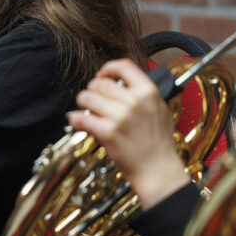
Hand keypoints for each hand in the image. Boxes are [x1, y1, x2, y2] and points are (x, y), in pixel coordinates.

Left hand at [67, 58, 189, 209]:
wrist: (158, 169)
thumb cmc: (159, 143)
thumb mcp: (161, 109)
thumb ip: (144, 94)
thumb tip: (124, 83)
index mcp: (148, 92)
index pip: (123, 66)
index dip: (107, 68)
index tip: (102, 76)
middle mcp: (134, 101)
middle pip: (100, 83)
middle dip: (91, 90)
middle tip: (92, 100)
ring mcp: (120, 116)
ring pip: (86, 97)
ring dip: (82, 103)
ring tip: (86, 111)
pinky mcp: (108, 132)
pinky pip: (80, 118)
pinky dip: (75, 119)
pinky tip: (78, 122)